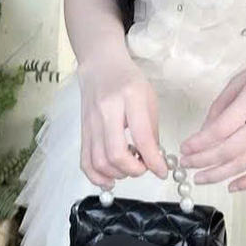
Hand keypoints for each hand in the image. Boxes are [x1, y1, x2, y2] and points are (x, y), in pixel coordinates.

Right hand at [77, 50, 168, 188]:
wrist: (100, 66)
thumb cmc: (129, 81)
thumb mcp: (149, 98)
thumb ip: (151, 130)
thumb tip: (155, 160)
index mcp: (130, 97)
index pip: (142, 137)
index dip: (154, 160)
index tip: (162, 171)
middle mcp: (107, 110)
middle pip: (116, 154)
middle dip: (134, 170)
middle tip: (144, 168)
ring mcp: (91, 122)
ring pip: (99, 161)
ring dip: (118, 174)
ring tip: (130, 168)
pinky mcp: (83, 131)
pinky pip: (85, 161)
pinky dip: (97, 176)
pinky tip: (111, 179)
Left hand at [177, 43, 245, 192]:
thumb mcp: (241, 79)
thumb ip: (221, 105)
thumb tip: (204, 131)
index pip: (222, 129)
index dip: (200, 142)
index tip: (184, 147)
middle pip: (230, 150)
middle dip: (204, 160)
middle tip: (185, 164)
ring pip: (245, 163)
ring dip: (219, 174)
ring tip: (199, 178)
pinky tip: (231, 187)